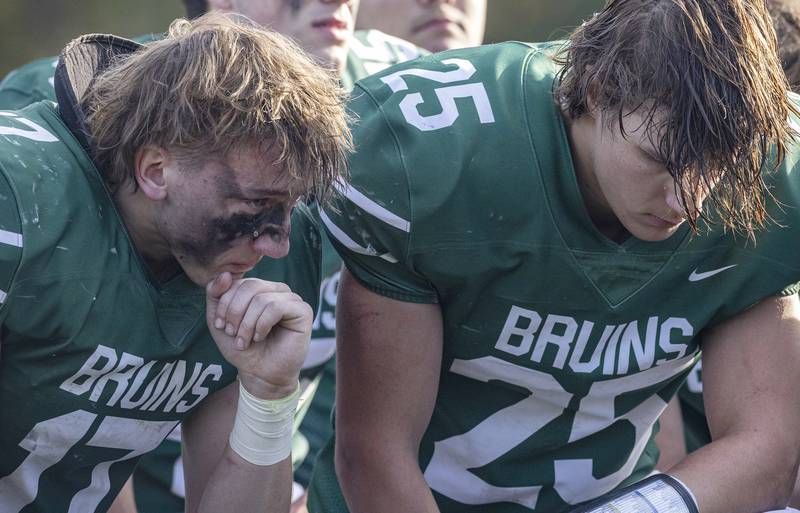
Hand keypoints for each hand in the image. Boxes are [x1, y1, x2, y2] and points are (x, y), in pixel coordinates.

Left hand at [206, 273, 311, 398]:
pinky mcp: (303, 311)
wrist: (259, 374)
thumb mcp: (218, 319)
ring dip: (247, 324)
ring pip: (261, 298)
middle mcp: (277, 290)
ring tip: (244, 341)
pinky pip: (276, 307)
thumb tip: (225, 274)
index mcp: (260, 289)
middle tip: (231, 333)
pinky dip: (262, 325)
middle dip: (234, 312)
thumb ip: (215, 294)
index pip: (239, 282)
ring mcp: (292, 299)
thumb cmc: (242, 348)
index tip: (220, 326)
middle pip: (249, 286)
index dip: (224, 303)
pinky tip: (260, 337)